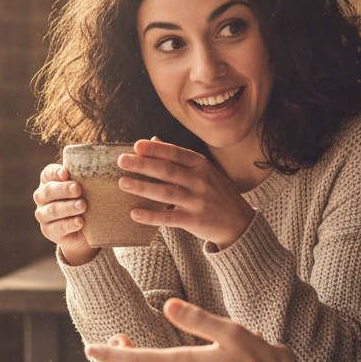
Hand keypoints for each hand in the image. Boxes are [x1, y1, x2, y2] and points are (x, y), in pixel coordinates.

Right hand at [33, 163, 98, 266]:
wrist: (84, 229)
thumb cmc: (85, 200)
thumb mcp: (85, 188)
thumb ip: (86, 179)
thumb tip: (103, 168)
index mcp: (49, 181)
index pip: (48, 173)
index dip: (55, 172)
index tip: (66, 172)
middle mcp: (42, 197)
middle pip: (48, 191)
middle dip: (63, 189)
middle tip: (77, 188)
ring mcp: (43, 215)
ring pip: (52, 210)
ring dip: (68, 207)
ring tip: (82, 205)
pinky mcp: (49, 231)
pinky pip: (57, 228)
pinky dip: (69, 224)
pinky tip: (80, 221)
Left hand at [117, 138, 254, 249]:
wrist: (239, 222)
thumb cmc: (217, 192)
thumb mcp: (203, 170)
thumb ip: (178, 157)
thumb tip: (152, 140)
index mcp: (202, 165)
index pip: (175, 154)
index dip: (156, 149)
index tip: (136, 145)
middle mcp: (200, 181)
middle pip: (168, 171)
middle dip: (143, 165)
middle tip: (122, 161)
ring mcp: (197, 201)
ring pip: (166, 193)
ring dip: (143, 187)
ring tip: (123, 183)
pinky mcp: (194, 221)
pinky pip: (169, 218)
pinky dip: (151, 216)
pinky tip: (134, 213)